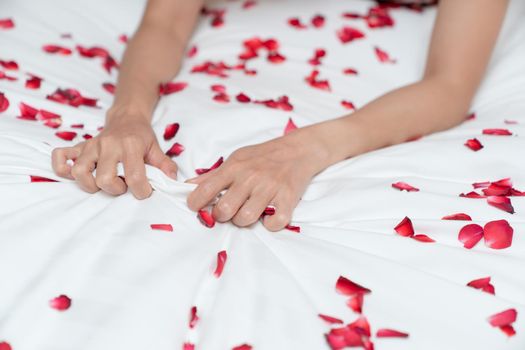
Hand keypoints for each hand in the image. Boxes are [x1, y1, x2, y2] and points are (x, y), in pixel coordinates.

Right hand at [51, 107, 178, 198]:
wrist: (126, 117)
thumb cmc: (141, 136)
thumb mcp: (157, 148)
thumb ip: (165, 165)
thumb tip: (172, 180)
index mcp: (131, 145)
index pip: (134, 176)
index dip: (141, 190)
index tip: (144, 191)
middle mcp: (108, 145)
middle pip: (104, 178)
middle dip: (115, 189)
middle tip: (123, 186)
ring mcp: (91, 146)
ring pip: (80, 172)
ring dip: (91, 185)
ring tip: (103, 183)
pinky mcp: (80, 147)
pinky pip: (60, 157)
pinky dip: (63, 168)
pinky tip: (76, 174)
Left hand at [185, 129, 327, 230]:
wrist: (299, 149)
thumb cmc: (263, 156)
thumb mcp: (236, 159)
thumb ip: (213, 175)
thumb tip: (188, 186)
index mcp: (235, 167)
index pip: (206, 188)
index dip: (195, 202)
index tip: (196, 207)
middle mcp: (251, 177)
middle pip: (225, 209)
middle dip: (221, 215)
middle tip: (226, 212)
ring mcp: (270, 187)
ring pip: (246, 218)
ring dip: (243, 221)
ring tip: (246, 214)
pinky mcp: (288, 198)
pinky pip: (275, 222)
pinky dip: (270, 225)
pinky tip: (268, 216)